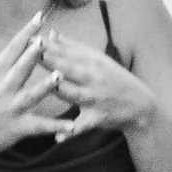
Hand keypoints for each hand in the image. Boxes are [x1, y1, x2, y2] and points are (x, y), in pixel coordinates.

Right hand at [0, 14, 63, 165]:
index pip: (11, 50)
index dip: (25, 33)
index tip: (39, 17)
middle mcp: (2, 90)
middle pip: (20, 69)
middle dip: (33, 55)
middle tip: (45, 40)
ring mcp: (10, 110)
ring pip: (31, 96)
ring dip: (45, 87)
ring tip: (60, 76)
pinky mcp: (17, 129)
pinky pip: (39, 127)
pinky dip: (55, 127)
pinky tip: (72, 126)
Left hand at [36, 32, 157, 143]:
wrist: (140, 104)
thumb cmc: (113, 79)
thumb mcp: (96, 60)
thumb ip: (72, 47)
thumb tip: (51, 33)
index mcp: (92, 62)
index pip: (67, 52)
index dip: (49, 46)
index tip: (30, 38)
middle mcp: (94, 78)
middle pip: (70, 69)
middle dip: (53, 61)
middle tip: (33, 53)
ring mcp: (96, 98)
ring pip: (75, 94)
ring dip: (63, 90)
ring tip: (50, 85)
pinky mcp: (97, 117)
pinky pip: (82, 126)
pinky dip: (71, 133)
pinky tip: (57, 139)